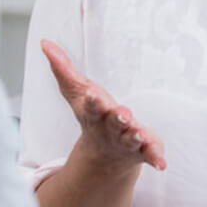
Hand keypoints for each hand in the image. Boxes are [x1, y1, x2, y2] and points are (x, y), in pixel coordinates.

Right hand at [41, 39, 165, 170]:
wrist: (104, 157)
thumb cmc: (93, 115)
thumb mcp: (77, 93)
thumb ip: (63, 69)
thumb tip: (45, 42)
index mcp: (94, 115)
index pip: (91, 107)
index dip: (93, 102)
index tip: (93, 94)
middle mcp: (109, 130)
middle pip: (112, 124)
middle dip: (117, 119)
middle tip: (123, 113)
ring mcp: (126, 142)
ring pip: (131, 139)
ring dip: (136, 137)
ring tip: (140, 134)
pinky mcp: (143, 150)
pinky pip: (150, 154)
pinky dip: (155, 157)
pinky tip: (161, 164)